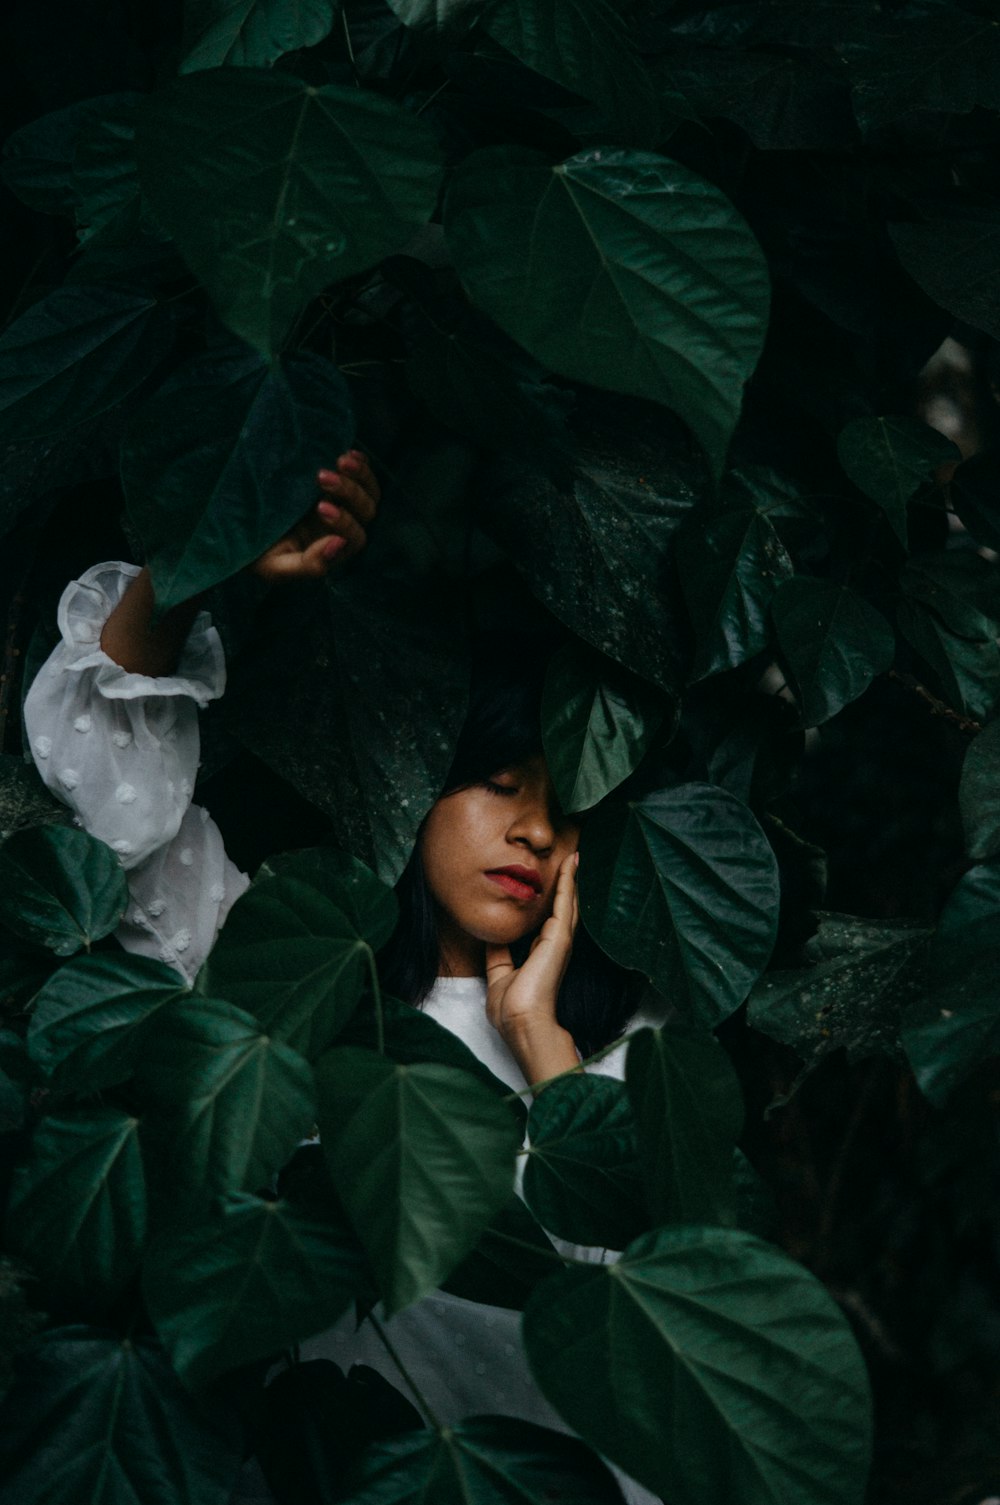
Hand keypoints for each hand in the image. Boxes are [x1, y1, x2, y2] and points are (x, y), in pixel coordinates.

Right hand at [252, 450, 379, 580]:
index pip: (353, 538)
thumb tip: (338, 544)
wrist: (237, 522)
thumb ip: (307, 565)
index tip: (320, 507)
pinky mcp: (335, 481)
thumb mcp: (274, 565)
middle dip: (349, 493)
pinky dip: (360, 463)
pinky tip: (348, 452)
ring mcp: (341, 502)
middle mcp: (342, 526)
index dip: (343, 522)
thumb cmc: (256, 549)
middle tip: (322, 477)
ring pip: (368, 491)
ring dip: (359, 475)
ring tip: (340, 460)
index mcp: (332, 549)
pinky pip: (360, 472)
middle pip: (365, 511)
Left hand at [485, 852, 580, 1085]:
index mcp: (542, 954)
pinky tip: (570, 865)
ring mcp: (560, 941)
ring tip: (575, 857)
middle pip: (564, 908)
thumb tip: (493, 938)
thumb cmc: (511, 1008)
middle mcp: (555, 945)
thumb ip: (498, 955)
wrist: (520, 1022)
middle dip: (568, 885)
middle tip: (573, 861)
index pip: (549, 921)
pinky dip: (568, 882)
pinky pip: (566, 902)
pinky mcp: (560, 938)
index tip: (550, 884)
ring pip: (569, 902)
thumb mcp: (499, 976)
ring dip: (572, 879)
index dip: (552, 902)